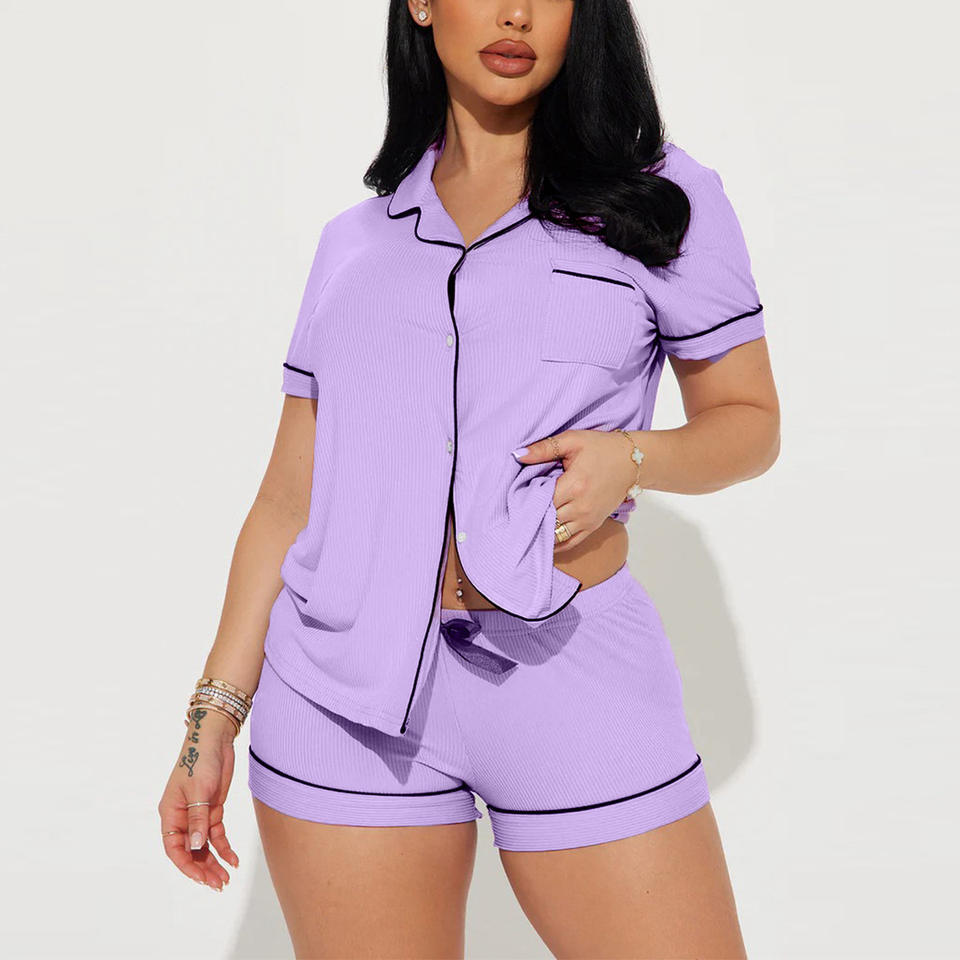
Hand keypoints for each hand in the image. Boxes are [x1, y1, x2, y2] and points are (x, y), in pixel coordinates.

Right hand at [157, 707, 240, 891]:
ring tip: (226, 878)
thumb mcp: (199, 791)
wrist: (215, 739)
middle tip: (218, 884)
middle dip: (203, 869)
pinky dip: (224, 847)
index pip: (174, 848)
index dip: (186, 866)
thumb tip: (195, 847)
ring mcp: (198, 814)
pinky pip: (216, 834)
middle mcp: (182, 817)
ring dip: (213, 862)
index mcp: (170, 814)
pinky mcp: (213, 809)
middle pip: (190, 851)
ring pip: (203, 846)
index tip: (201, 879)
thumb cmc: (200, 760)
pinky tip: (233, 859)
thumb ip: (198, 819)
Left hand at [513, 429, 636, 552]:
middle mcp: (581, 506)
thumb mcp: (573, 440)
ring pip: (556, 534)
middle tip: (515, 513)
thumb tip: (517, 454)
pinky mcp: (594, 525)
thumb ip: (544, 449)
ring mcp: (588, 518)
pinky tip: (543, 541)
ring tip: (525, 527)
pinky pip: (571, 542)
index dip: (525, 501)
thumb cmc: (602, 448)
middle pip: (547, 519)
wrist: (634, 461)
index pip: (540, 501)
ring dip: (541, 531)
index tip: (514, 497)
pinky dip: (556, 543)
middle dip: (531, 516)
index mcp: (574, 485)